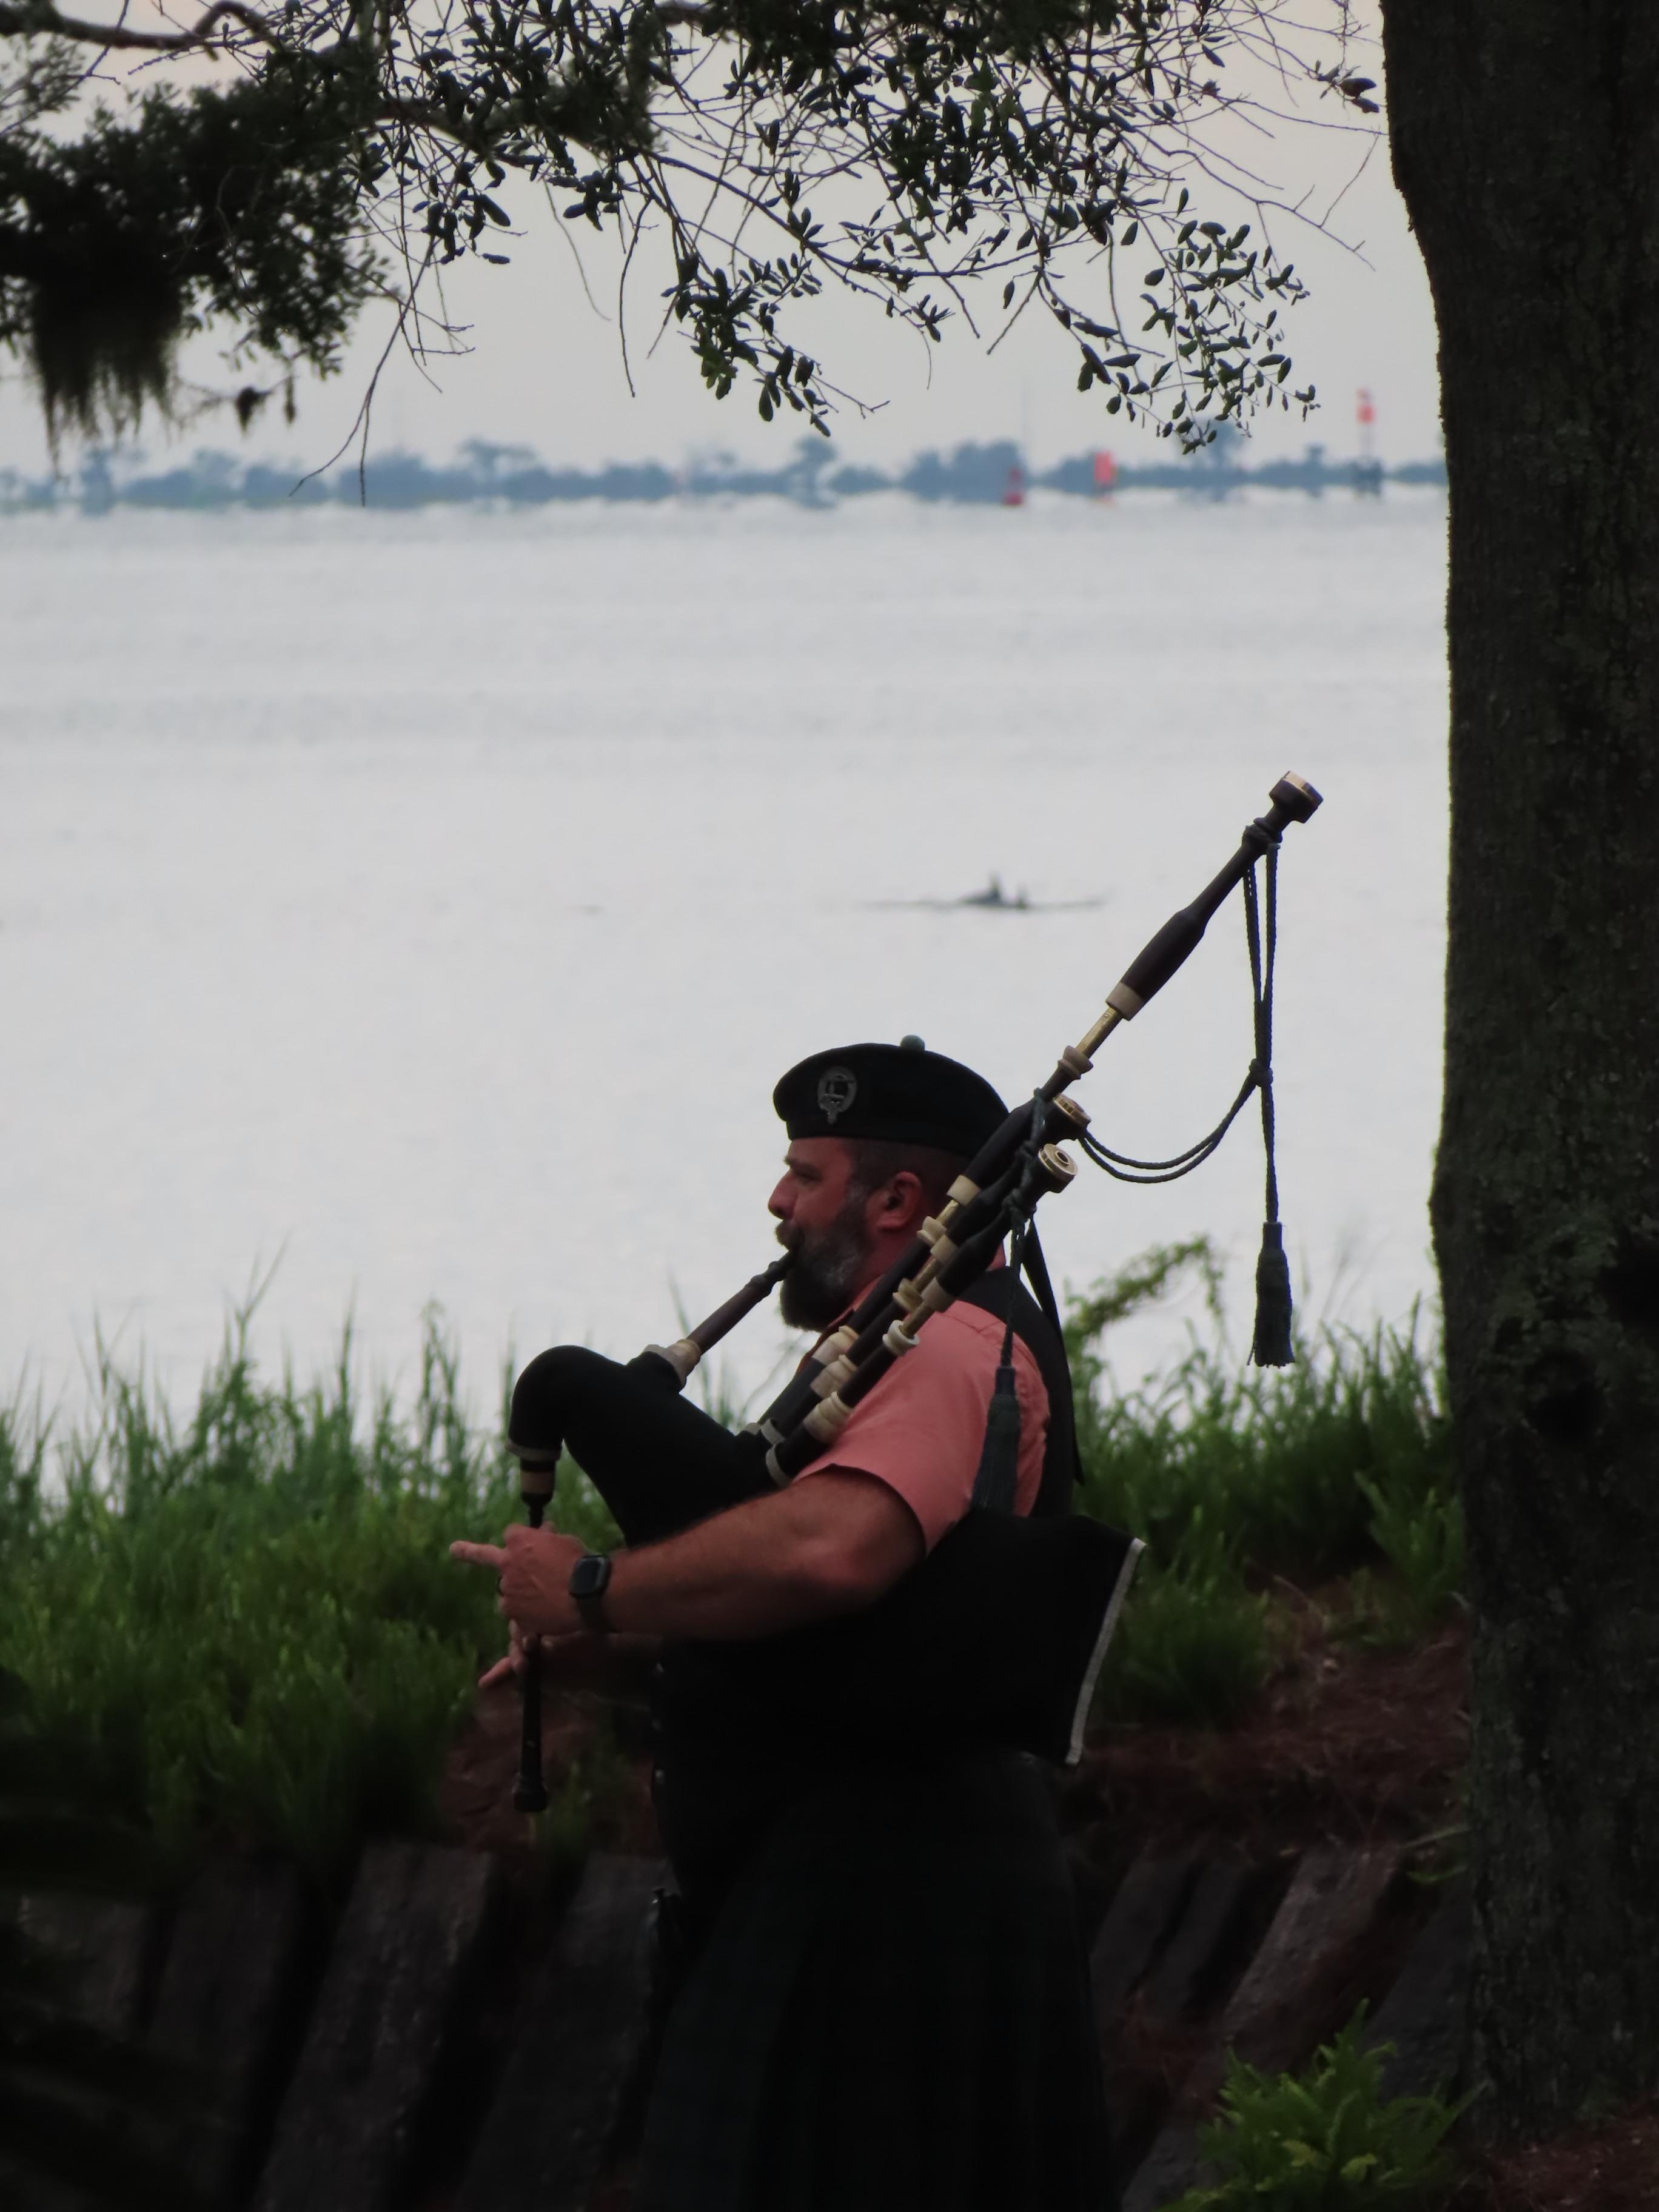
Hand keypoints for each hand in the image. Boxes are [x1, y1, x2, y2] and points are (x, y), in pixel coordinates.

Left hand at [450, 1522, 585, 1637]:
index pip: (510, 1534)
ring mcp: (508, 1590)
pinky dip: (526, 1613)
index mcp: (519, 1540)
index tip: (518, 1540)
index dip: (519, 1538)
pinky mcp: (513, 1613)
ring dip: (518, 1593)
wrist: (586, 1593)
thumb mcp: (564, 1542)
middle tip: (454, 1549)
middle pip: (497, 1562)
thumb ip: (548, 1539)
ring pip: (507, 1591)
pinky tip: (544, 1615)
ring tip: (543, 1599)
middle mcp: (507, 1563)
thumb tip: (545, 1530)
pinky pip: (516, 1613)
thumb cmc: (579, 1562)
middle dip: (485, 1558)